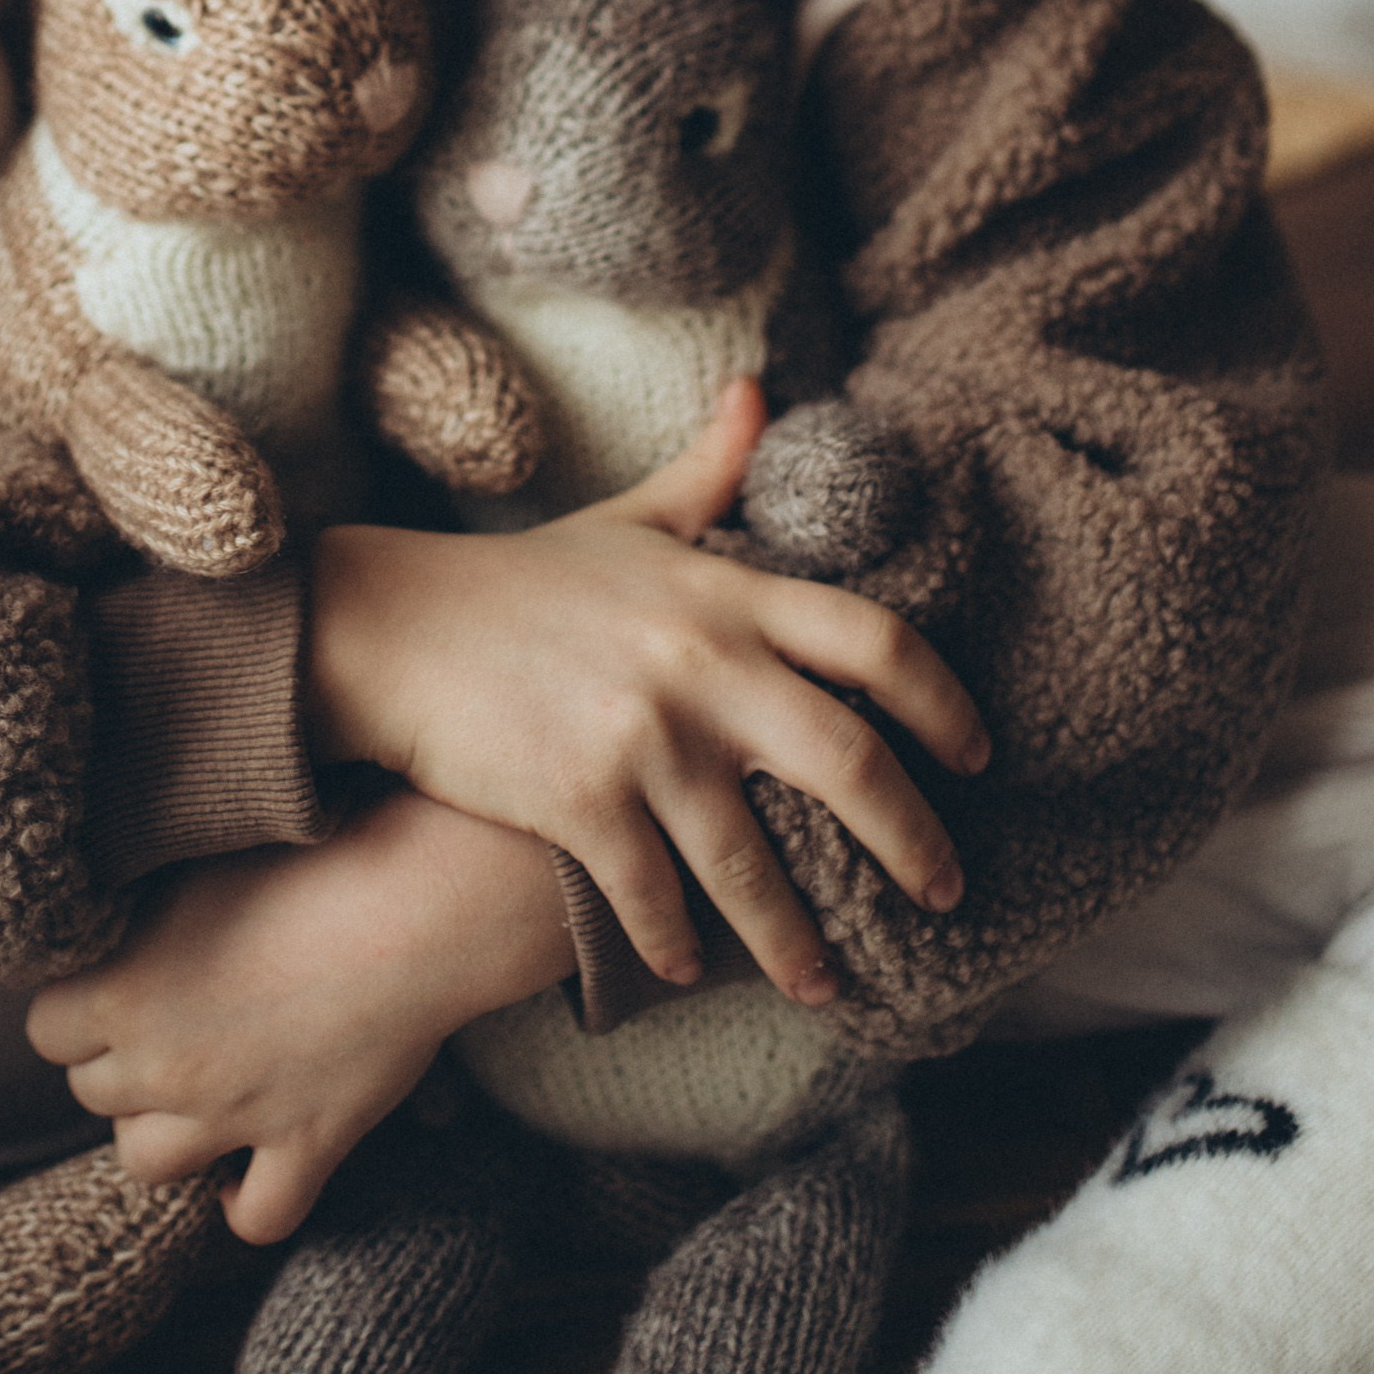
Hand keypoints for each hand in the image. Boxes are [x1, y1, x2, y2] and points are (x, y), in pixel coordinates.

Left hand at [25, 789, 571, 1242]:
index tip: (112, 976)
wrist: (416, 901)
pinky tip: (247, 1165)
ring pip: (147, 1164)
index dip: (76, 1003)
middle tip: (163, 1016)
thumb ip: (142, 903)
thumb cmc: (312, 853)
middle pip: (92, 1093)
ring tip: (193, 1087)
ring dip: (162, 1130)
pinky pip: (256, 1216)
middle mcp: (168, 1066)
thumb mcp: (204, 856)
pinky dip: (244, 1201)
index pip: (46, 1029)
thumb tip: (107, 903)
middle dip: (118, 1058)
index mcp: (128, 989)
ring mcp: (236, 1115)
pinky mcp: (306, 1145)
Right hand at [306, 376, 986, 1010]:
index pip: (876, 641)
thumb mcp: (628, 520)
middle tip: (947, 891)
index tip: (976, 756)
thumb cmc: (521, 582)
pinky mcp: (582, 802)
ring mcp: (645, 737)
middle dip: (912, 841)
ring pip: (756, 862)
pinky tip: (691, 970)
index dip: (944, 703)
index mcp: (728, 594)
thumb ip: (709, 470)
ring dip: (799, 939)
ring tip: (829, 984)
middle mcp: (704, 664)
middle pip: (850, 761)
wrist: (396, 629)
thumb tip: (764, 389)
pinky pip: (656, 897)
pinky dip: (680, 944)